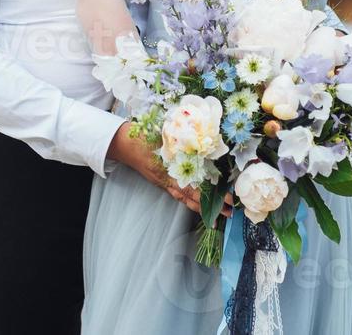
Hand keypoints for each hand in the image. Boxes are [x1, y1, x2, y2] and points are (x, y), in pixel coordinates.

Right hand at [106, 123, 233, 216]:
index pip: (195, 187)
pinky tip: (197, 203)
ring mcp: (163, 182)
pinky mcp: (160, 181)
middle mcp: (167, 180)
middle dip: (211, 207)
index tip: (229, 198)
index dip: (213, 195)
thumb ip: (181, 140)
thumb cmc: (141, 136)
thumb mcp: (163, 136)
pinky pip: (177, 194)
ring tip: (217, 214)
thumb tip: (203, 140)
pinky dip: (189, 200)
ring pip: (184, 199)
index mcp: (169, 170)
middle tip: (229, 212)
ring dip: (201, 207)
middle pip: (192, 198)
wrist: (122, 142)